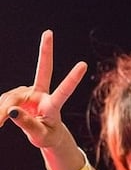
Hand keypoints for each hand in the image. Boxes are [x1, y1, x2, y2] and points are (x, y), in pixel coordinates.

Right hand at [0, 30, 86, 148]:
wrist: (45, 134)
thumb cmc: (47, 136)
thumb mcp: (39, 136)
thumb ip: (27, 124)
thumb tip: (12, 111)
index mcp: (53, 105)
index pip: (64, 90)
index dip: (72, 78)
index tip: (83, 65)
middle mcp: (43, 94)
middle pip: (43, 70)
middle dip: (45, 51)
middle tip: (48, 32)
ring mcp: (31, 92)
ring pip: (11, 97)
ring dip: (2, 110)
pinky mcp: (20, 94)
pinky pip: (5, 100)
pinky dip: (0, 110)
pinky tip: (1, 119)